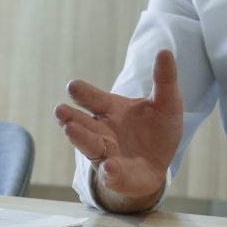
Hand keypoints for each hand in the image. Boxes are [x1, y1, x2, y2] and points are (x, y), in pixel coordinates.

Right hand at [54, 49, 182, 211]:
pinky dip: (110, 171)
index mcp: (112, 110)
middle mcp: (103, 131)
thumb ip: (164, 80)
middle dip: (72, 117)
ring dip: (81, 139)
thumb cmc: (156, 129)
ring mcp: (108, 154)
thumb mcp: (167, 102)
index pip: (95, 99)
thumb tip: (165, 51)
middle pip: (84, 124)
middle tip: (59, 110)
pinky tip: (109, 167)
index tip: (73, 85)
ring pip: (91, 147)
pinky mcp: (119, 176)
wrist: (158, 164)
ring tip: (69, 130)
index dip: (84, 93)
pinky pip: (112, 174)